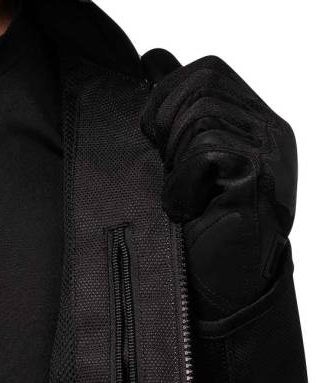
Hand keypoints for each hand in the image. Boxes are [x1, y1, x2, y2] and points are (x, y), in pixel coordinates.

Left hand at [141, 54, 297, 319]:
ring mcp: (269, 151)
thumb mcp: (177, 155)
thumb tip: (153, 57)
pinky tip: (186, 210)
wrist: (217, 285)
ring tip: (183, 197)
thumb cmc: (193, 225)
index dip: (165, 100)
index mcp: (249, 118)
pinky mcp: (260, 177)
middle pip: (200, 84)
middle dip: (167, 130)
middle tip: (172, 175)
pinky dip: (183, 184)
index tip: (157, 144)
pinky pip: (206, 152)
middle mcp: (267, 127)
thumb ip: (172, 107)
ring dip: (175, 163)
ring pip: (200, 116)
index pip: (204, 71)